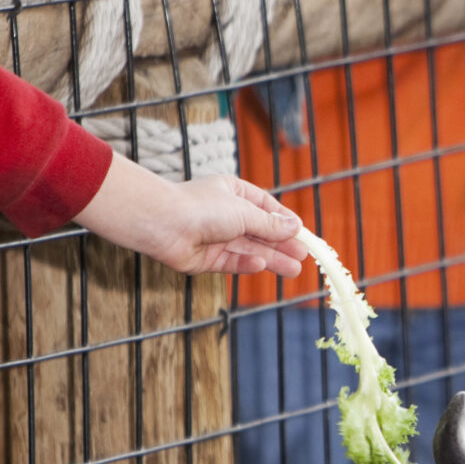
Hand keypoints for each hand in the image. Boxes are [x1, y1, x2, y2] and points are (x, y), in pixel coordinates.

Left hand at [73, 156, 304, 276]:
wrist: (161, 224)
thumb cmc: (201, 208)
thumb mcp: (244, 212)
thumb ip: (270, 224)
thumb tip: (295, 227)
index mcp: (233, 193)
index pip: (266, 207)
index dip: (285, 222)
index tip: (303, 234)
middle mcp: (225, 215)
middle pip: (260, 232)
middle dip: (282, 244)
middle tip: (303, 257)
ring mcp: (215, 237)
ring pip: (250, 250)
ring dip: (271, 259)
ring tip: (293, 270)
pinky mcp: (206, 259)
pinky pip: (232, 262)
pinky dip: (246, 265)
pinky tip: (262, 266)